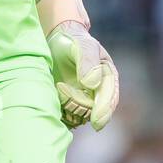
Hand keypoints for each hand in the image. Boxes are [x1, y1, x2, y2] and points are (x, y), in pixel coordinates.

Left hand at [39, 0, 119, 130]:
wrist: (57, 42)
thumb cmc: (73, 41)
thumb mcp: (83, 46)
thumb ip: (88, 61)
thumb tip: (92, 84)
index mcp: (108, 79)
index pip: (109, 101)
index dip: (104, 112)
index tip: (96, 122)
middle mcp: (98, 93)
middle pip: (92, 112)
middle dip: (79, 106)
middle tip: (62, 89)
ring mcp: (83, 100)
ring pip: (79, 117)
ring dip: (68, 110)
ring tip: (58, 90)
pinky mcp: (69, 104)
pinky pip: (66, 117)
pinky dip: (60, 112)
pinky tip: (54, 97)